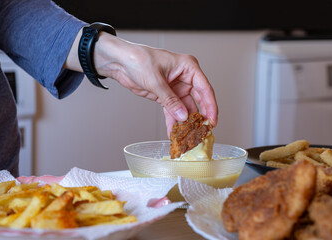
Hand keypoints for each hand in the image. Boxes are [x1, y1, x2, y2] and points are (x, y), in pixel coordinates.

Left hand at [65, 30, 217, 135]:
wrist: (120, 62)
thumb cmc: (138, 59)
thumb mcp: (156, 80)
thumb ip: (170, 100)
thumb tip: (183, 116)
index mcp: (188, 67)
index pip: (205, 89)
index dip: (211, 106)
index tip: (212, 121)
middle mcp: (184, 78)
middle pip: (198, 100)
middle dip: (200, 117)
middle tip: (203, 131)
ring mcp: (175, 88)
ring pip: (185, 108)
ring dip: (185, 122)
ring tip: (188, 135)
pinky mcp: (165, 96)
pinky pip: (172, 111)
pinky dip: (173, 122)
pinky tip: (174, 133)